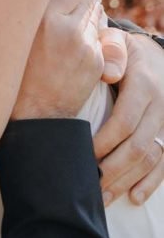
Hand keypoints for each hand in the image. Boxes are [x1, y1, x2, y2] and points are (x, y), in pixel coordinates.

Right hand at [12, 0, 103, 119]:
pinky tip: (83, 33)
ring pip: (93, 15)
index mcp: (44, 18)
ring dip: (90, 9)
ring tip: (85, 5)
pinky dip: (92, 32)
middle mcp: (68, 28)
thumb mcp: (18, 34)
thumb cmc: (18, 70)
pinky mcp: (97, 60)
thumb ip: (36, 9)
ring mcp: (85, 45)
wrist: (36, 111)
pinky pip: (97, 36)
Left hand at [94, 31, 163, 205]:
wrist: (155, 55)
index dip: (104, 141)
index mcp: (144, 84)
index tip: (82, 153)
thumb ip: (111, 49)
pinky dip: (150, 182)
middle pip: (137, 146)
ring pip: (150, 159)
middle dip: (112, 169)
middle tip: (87, 184)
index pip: (124, 121)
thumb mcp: (116, 40)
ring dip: (126, 180)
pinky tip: (134, 197)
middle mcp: (160, 107)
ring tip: (102, 197)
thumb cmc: (124, 49)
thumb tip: (108, 74)